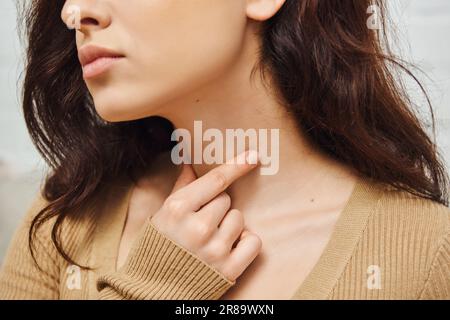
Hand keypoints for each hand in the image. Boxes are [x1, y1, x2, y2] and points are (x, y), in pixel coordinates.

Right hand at [150, 150, 261, 281]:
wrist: (155, 291)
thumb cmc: (159, 247)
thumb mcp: (162, 215)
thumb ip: (181, 188)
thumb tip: (191, 163)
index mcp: (177, 209)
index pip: (215, 180)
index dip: (236, 166)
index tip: (252, 156)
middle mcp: (197, 228)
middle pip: (226, 200)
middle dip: (217, 208)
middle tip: (201, 224)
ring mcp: (214, 249)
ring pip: (239, 219)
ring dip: (229, 226)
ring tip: (211, 239)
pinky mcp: (228, 269)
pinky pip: (253, 242)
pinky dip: (245, 243)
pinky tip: (229, 248)